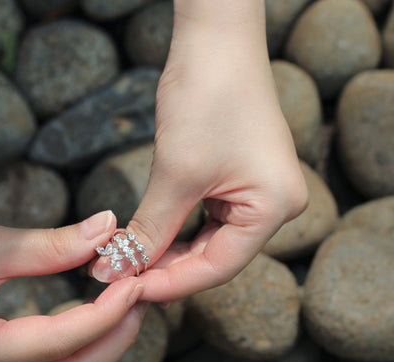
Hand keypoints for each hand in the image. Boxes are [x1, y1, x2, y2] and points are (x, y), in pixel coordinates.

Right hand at [0, 192, 146, 361]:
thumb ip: (51, 244)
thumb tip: (108, 228)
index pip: (58, 342)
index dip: (106, 313)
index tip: (137, 282)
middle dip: (109, 339)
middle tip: (140, 299)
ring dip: (93, 346)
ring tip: (123, 306)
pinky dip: (68, 345)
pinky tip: (89, 317)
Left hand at [91, 0, 307, 300]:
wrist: (216, 38)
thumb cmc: (207, 96)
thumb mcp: (176, 173)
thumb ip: (151, 229)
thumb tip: (119, 270)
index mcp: (277, 207)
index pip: (219, 267)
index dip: (169, 283)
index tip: (125, 290)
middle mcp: (277, 204)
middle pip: (214, 256)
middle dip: (164, 267)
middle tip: (116, 276)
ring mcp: (259, 189)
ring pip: (207, 238)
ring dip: (166, 249)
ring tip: (125, 259)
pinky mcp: (240, 176)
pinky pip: (206, 215)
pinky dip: (175, 226)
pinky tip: (146, 234)